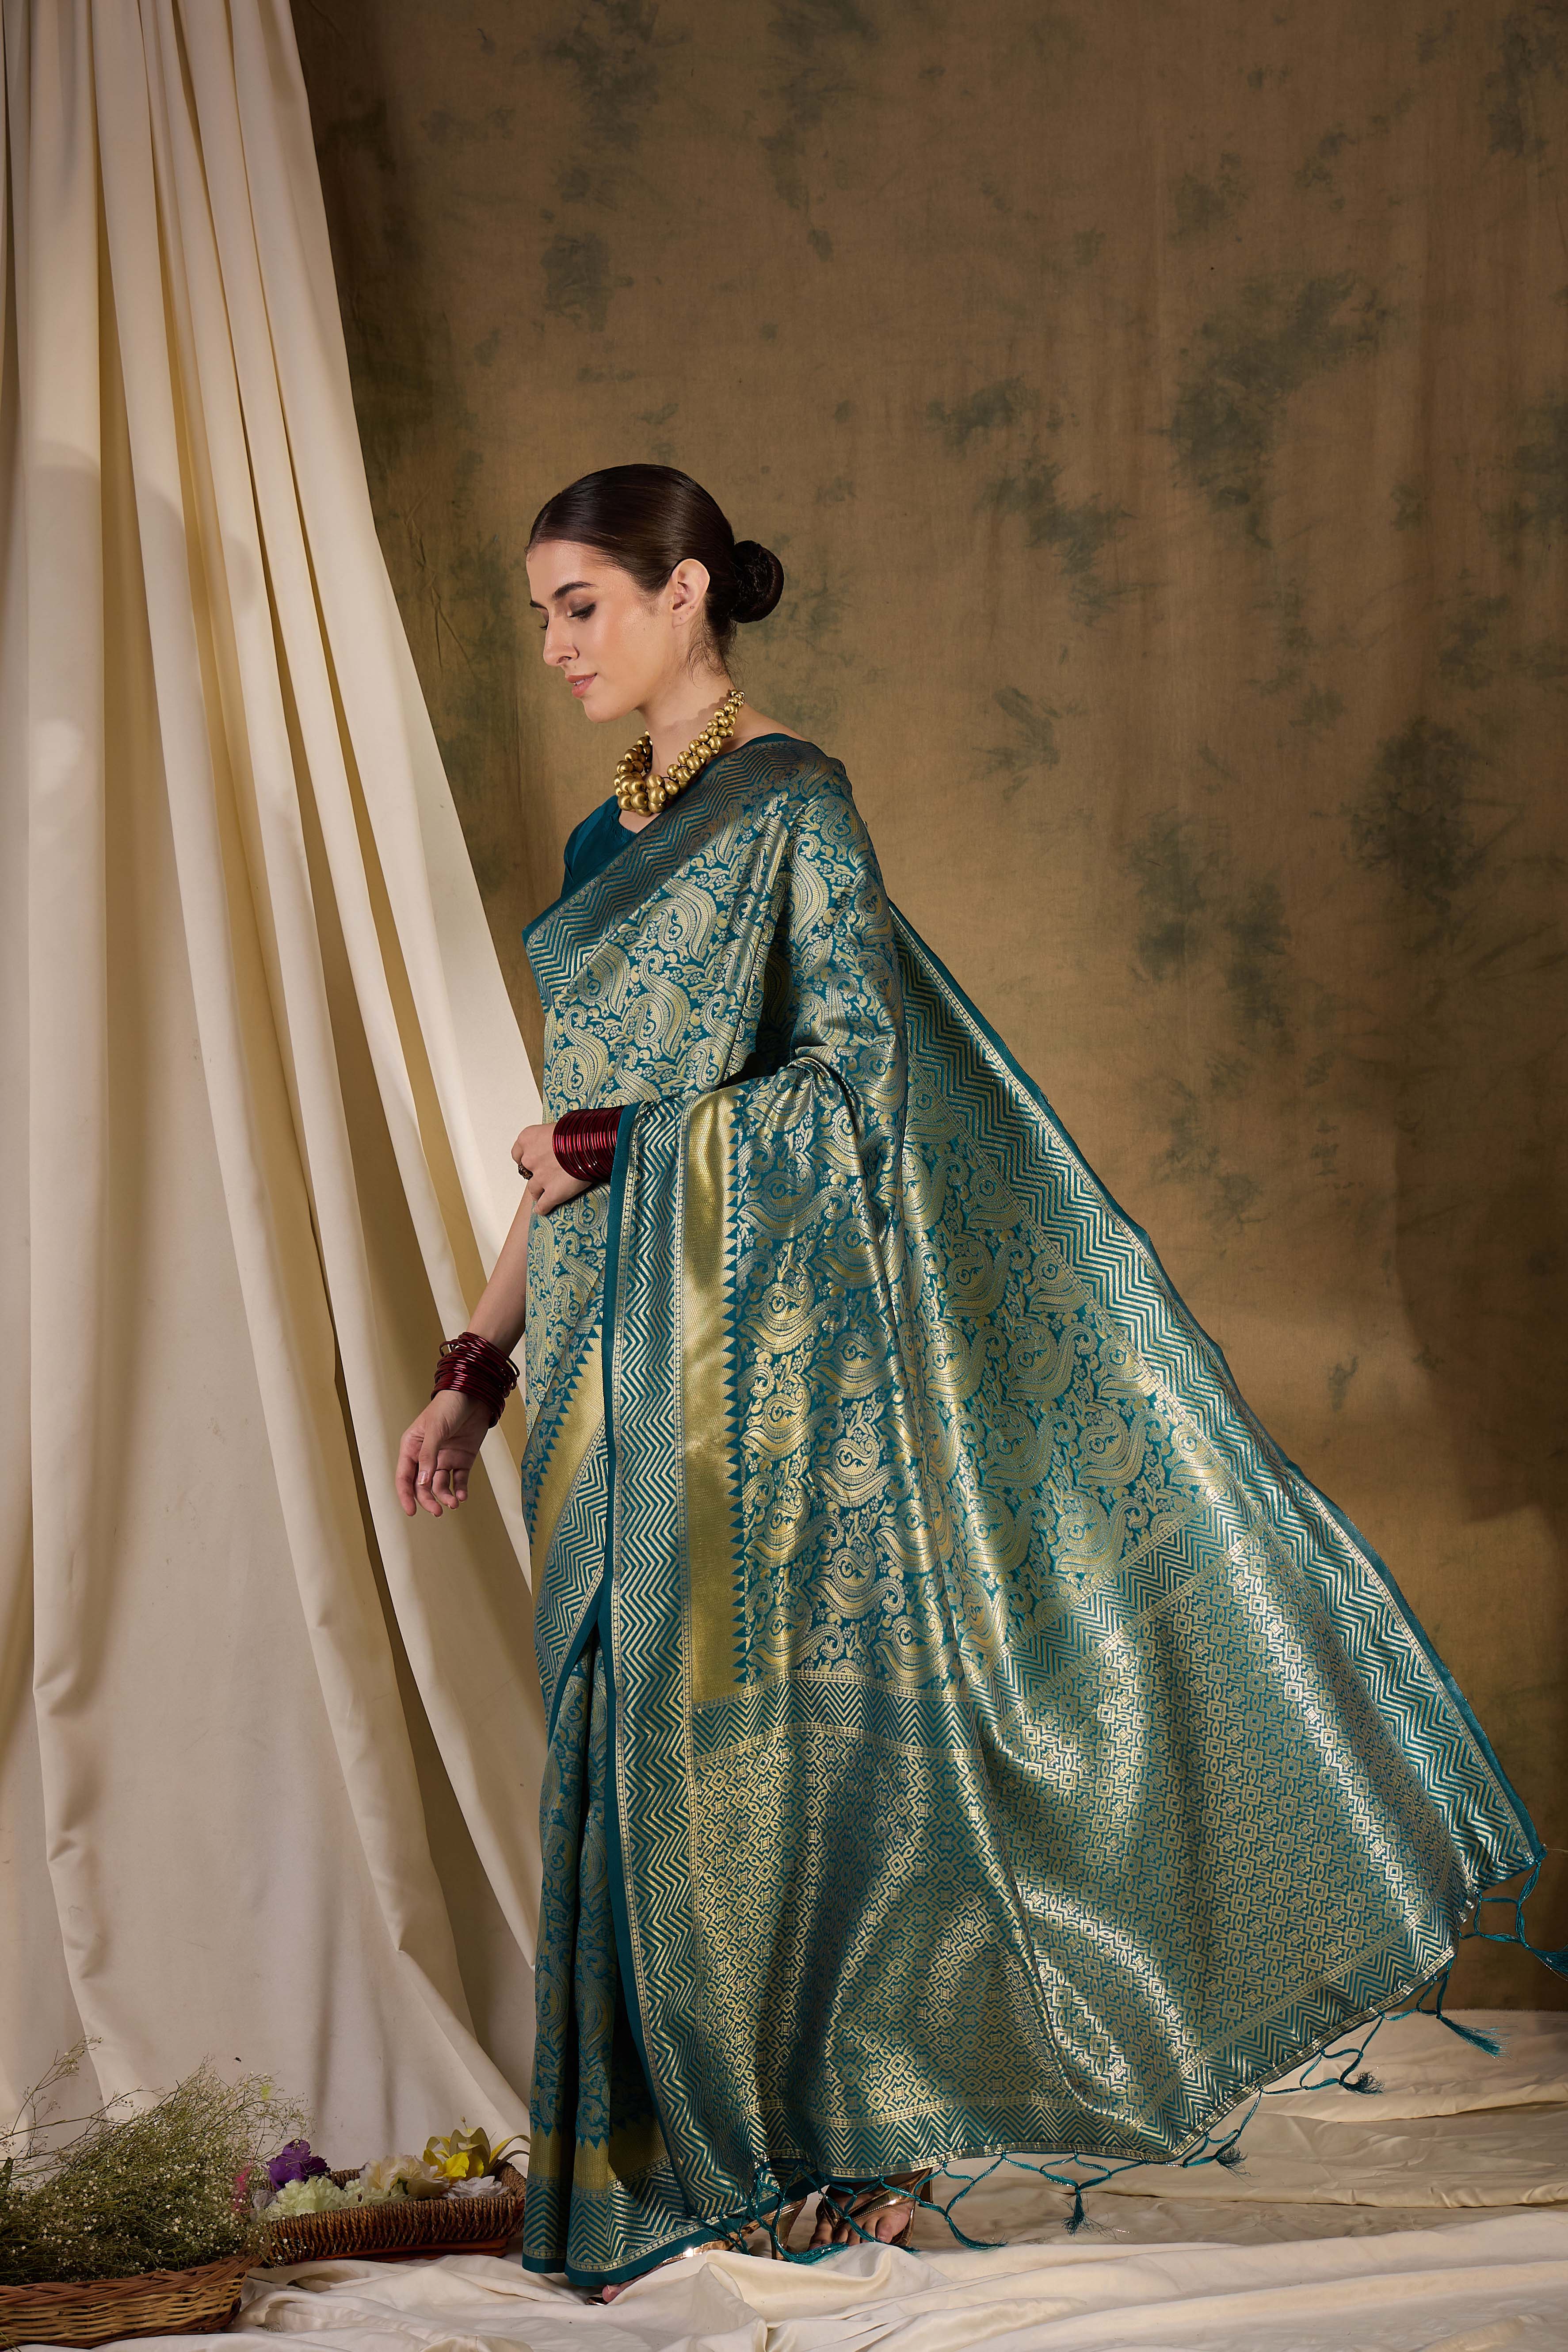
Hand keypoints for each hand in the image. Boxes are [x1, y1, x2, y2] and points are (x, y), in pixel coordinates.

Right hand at [395, 1388, 490, 1516]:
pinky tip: (462, 1495)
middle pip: (423, 1485)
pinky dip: (460, 1489)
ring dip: (445, 1496)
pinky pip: (459, 1479)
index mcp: (412, 1447)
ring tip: (454, 1503)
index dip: (406, 1495)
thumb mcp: (435, 1430)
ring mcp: (445, 1458)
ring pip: (441, 1485)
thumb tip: (422, 1482)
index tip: (411, 1512)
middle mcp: (427, 1456)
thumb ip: (428, 1456)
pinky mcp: (462, 1459)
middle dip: (428, 1499)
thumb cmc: (448, 1406)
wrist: (475, 1395)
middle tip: (438, 1511)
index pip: (405, 1476)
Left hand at [512, 1120, 589, 1213]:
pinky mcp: (552, 1193)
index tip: (533, 1160)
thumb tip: (555, 1143)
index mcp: (528, 1139)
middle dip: (535, 1173)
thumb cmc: (578, 1131)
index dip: (526, 1158)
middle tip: (548, 1173)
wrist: (590, 1143)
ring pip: (533, 1190)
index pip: (517, 1154)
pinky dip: (543, 1208)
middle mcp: (530, 1159)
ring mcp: (540, 1178)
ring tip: (546, 1193)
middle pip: (526, 1172)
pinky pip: (543, 1205)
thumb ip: (550, 1138)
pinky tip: (543, 1210)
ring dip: (539, 1191)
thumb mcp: (558, 1127)